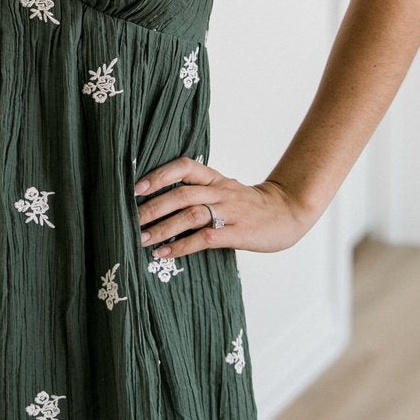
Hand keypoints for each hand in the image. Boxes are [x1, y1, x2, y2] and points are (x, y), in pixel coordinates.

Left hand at [132, 161, 316, 259]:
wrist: (289, 213)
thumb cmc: (251, 206)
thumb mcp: (226, 191)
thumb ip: (200, 193)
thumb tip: (161, 204)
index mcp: (216, 179)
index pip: (185, 166)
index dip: (160, 174)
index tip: (137, 187)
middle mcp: (221, 191)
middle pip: (182, 193)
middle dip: (152, 207)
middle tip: (130, 220)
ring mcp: (231, 211)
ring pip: (191, 214)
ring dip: (162, 227)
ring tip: (141, 239)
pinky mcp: (239, 232)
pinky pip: (205, 238)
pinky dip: (182, 246)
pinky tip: (165, 252)